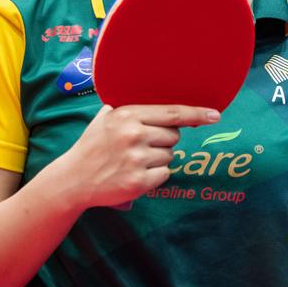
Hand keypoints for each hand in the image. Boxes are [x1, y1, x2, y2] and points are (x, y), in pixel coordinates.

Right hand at [65, 103, 219, 209]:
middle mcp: (133, 135)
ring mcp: (136, 159)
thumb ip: (128, 110)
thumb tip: (159, 105)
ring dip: (158, 160)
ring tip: (133, 162)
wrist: (72, 180)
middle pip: (174, 135)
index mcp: (126, 116)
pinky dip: (154, 176)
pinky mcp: (139, 181)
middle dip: (164, 141)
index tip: (215, 115)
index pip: (171, 113)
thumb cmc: (92, 147)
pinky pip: (164, 175)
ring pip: (170, 156)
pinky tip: (134, 174)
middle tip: (140, 147)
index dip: (196, 114)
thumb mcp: (104, 119)